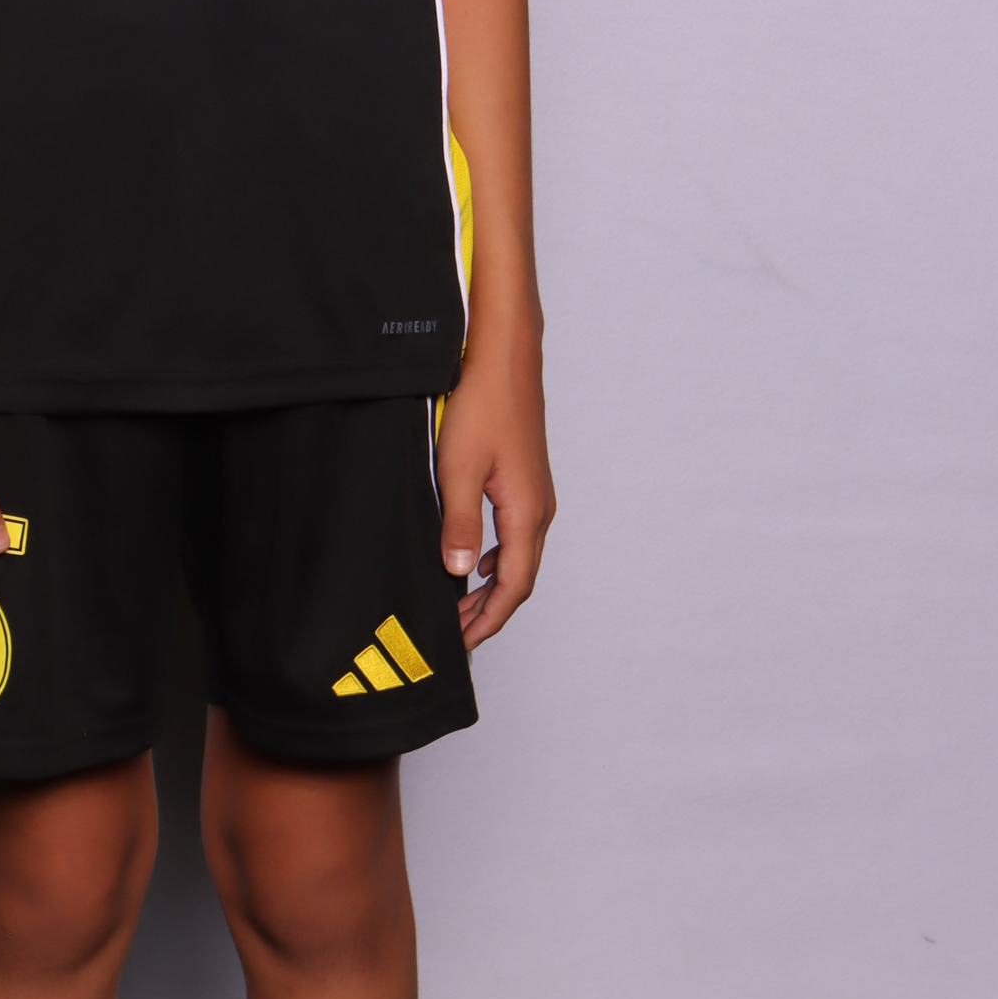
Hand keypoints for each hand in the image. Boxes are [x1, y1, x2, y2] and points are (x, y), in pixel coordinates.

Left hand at [435, 330, 556, 650]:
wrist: (504, 357)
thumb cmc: (482, 404)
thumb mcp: (457, 469)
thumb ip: (458, 525)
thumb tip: (459, 574)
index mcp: (526, 513)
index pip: (512, 588)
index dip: (488, 620)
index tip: (462, 641)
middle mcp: (540, 510)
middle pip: (520, 579)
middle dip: (490, 611)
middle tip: (458, 632)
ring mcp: (536, 494)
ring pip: (519, 557)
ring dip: (493, 586)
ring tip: (461, 604)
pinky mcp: (527, 480)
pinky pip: (517, 534)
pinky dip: (497, 558)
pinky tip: (475, 559)